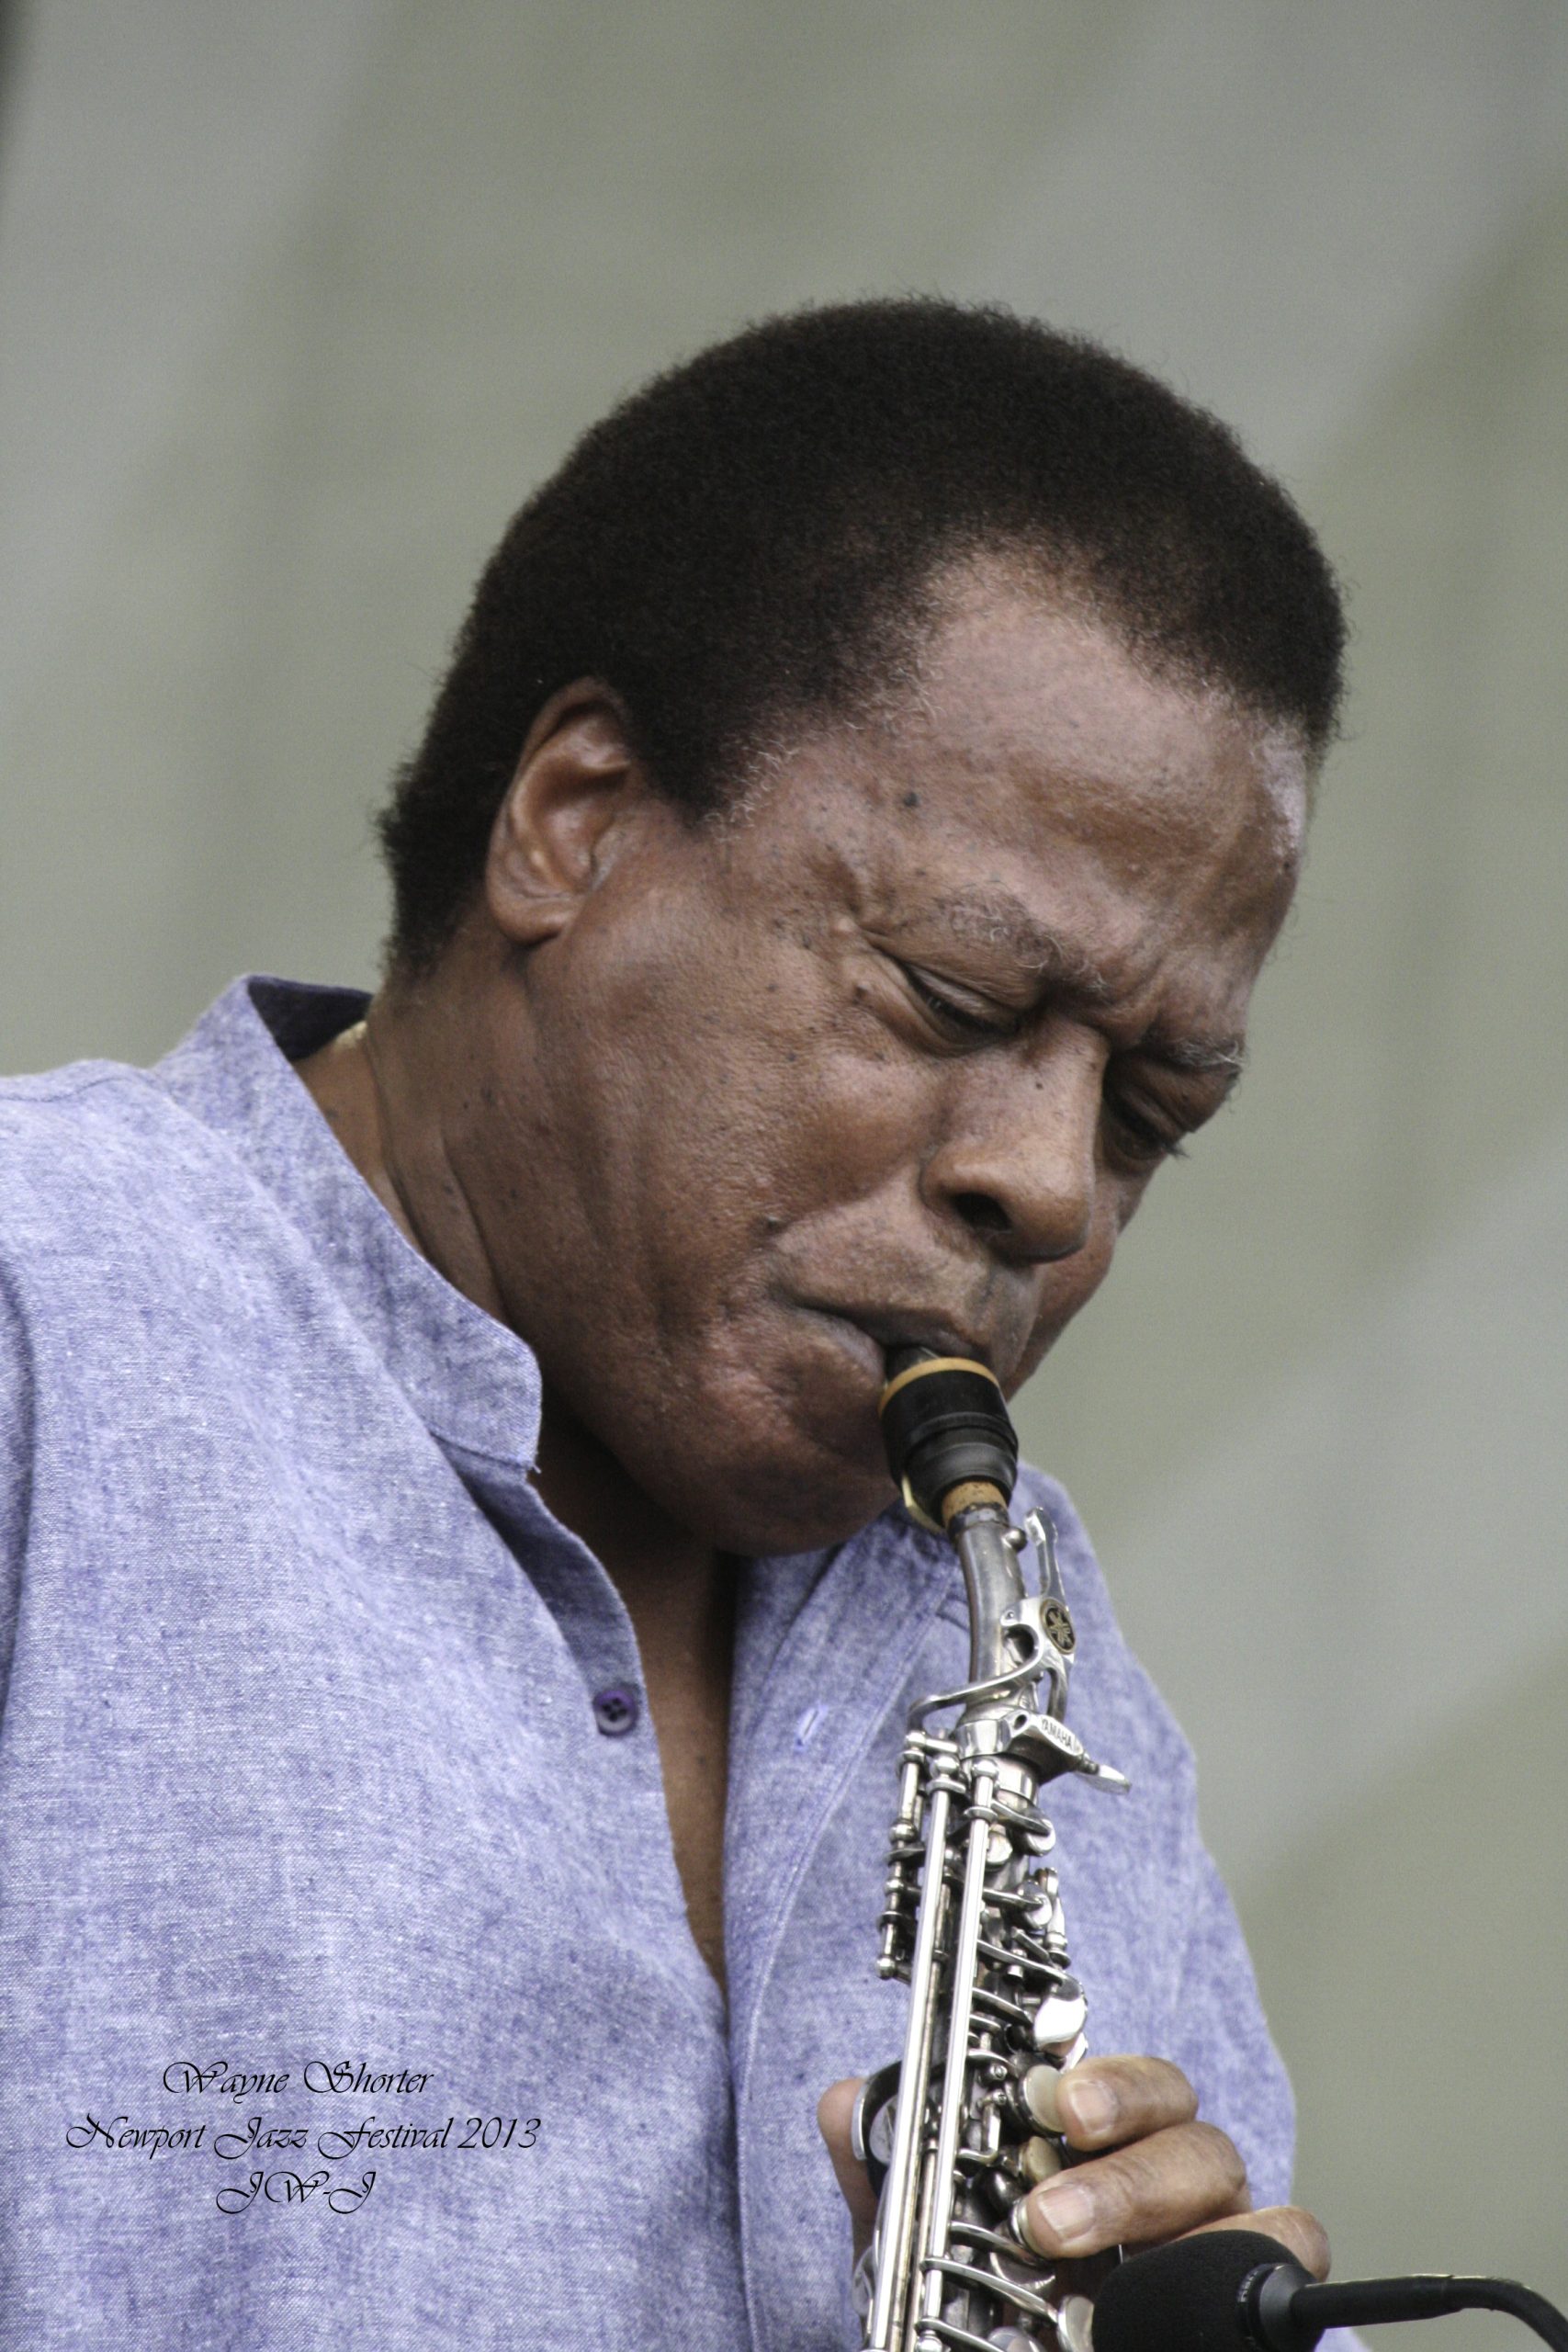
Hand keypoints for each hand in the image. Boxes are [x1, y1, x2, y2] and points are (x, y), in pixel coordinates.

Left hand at [817, 2056, 1327, 2278]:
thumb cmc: (997, 2311)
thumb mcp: (926, 2246)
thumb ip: (894, 2178)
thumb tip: (845, 2102)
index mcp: (1108, 2150)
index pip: (1133, 2084)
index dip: (1107, 2080)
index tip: (1056, 2102)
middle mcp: (1177, 2186)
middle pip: (1190, 2134)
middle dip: (1121, 2171)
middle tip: (1045, 2218)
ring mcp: (1220, 2241)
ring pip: (1240, 2189)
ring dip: (1160, 2221)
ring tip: (1086, 2268)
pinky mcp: (1251, 2301)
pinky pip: (1289, 2261)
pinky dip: (1265, 2265)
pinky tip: (1197, 2299)